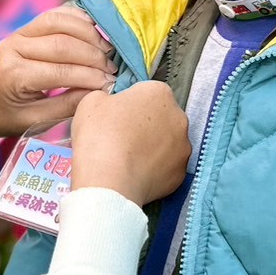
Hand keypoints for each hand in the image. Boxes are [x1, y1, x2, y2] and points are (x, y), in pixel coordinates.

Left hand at [0, 7, 114, 138]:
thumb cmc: (8, 117)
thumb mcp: (36, 121)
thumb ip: (68, 105)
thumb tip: (101, 90)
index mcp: (13, 77)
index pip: (60, 72)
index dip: (90, 77)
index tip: (111, 84)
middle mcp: (12, 49)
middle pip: (61, 43)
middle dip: (93, 55)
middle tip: (113, 68)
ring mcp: (16, 34)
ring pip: (58, 21)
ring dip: (88, 33)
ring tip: (106, 50)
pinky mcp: (23, 28)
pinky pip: (53, 15)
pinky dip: (76, 19)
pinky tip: (94, 31)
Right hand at [71, 83, 189, 207]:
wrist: (109, 181)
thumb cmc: (100, 135)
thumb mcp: (92, 101)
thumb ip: (108, 96)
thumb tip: (113, 104)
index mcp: (159, 93)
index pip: (146, 93)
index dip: (130, 104)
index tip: (117, 117)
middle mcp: (179, 117)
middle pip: (161, 117)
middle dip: (146, 125)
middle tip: (122, 138)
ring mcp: (183, 147)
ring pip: (167, 143)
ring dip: (153, 147)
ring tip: (129, 159)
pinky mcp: (181, 173)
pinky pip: (167, 167)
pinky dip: (155, 169)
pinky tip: (137, 173)